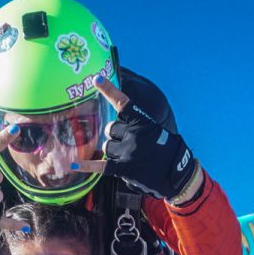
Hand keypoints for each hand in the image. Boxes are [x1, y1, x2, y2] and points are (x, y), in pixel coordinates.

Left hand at [74, 76, 198, 199]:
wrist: (179, 175)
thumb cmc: (168, 151)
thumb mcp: (156, 131)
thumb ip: (136, 126)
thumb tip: (113, 127)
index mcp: (143, 122)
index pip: (124, 103)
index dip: (109, 90)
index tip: (96, 79)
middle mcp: (134, 134)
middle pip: (110, 129)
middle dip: (115, 135)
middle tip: (129, 143)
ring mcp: (128, 152)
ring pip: (106, 147)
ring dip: (113, 151)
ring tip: (129, 157)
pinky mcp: (124, 169)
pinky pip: (100, 165)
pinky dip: (87, 165)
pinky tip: (74, 164)